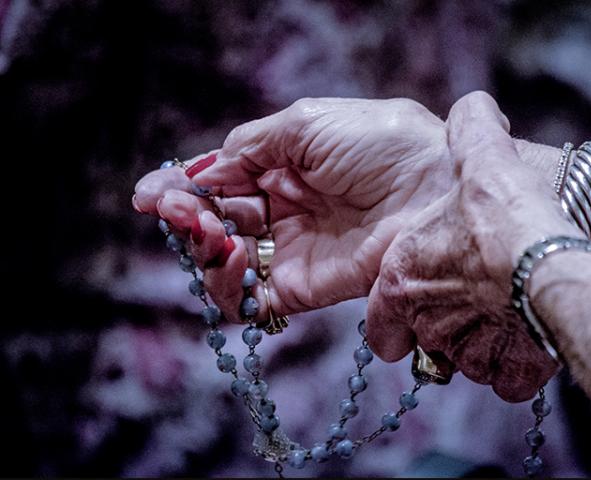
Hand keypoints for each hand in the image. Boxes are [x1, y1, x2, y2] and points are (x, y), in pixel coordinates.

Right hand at [132, 98, 452, 323]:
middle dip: (186, 217)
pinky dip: (227, 285)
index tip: (149, 195)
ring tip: (208, 231)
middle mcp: (289, 209)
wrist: (438, 190)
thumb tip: (204, 173)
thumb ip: (249, 147)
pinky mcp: (308, 287)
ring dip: (201, 249)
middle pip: (216, 221)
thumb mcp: (308, 125)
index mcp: (289, 165)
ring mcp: (297, 249)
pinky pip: (252, 300)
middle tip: (177, 211)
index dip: (182, 188)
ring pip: (225, 261)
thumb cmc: (386, 145)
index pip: (221, 181)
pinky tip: (231, 257)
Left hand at [366, 92, 574, 401]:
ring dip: (484, 346)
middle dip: (450, 326)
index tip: (423, 304)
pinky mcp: (502, 371)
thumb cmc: (511, 215)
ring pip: (466, 360)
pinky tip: (532, 341)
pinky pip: (503, 379)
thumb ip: (471, 131)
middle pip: (427, 339)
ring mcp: (464, 349)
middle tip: (480, 300)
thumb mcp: (482, 157)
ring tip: (511, 316)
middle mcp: (426, 318)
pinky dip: (515, 367)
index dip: (400, 317)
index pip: (382, 319)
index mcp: (405, 273)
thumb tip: (474, 107)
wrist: (557, 266)